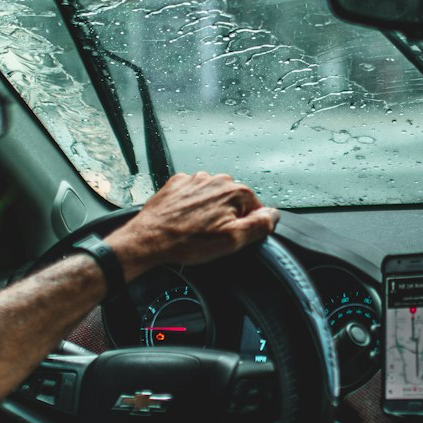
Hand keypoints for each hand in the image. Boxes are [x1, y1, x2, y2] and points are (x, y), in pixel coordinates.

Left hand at [108, 171, 279, 275]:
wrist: (148, 239)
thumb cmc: (187, 242)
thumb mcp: (232, 240)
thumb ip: (259, 225)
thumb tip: (273, 215)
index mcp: (234, 192)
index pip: (256, 209)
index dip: (247, 227)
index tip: (232, 237)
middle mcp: (216, 180)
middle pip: (234, 202)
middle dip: (228, 218)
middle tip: (213, 236)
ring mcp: (195, 180)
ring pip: (214, 198)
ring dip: (209, 212)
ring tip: (196, 230)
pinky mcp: (178, 184)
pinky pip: (194, 195)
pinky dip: (192, 207)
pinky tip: (185, 221)